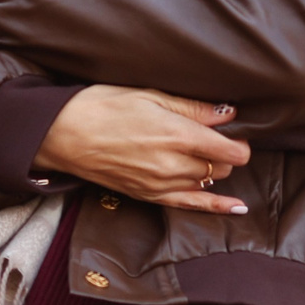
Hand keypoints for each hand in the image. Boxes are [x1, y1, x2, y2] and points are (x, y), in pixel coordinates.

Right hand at [33, 86, 253, 214]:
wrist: (65, 134)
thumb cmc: (104, 106)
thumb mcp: (150, 95)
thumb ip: (193, 108)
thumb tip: (229, 113)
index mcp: (177, 135)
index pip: (232, 150)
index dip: (240, 140)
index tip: (234, 130)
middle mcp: (174, 165)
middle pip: (223, 166)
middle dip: (224, 152)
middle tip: (213, 135)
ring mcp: (161, 185)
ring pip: (209, 181)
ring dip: (213, 169)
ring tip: (203, 152)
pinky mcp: (149, 196)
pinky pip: (192, 206)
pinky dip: (217, 207)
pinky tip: (238, 209)